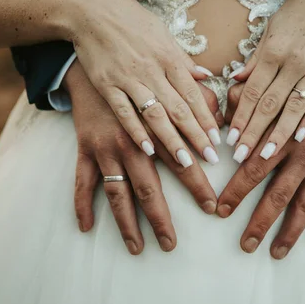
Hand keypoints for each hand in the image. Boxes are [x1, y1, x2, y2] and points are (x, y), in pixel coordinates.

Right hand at [63, 0, 220, 167]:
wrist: (89, 10)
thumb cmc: (129, 19)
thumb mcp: (162, 33)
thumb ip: (183, 58)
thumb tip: (206, 75)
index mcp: (168, 57)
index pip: (192, 94)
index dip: (206, 118)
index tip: (217, 138)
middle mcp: (152, 70)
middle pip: (178, 109)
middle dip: (196, 136)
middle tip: (210, 158)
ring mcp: (129, 79)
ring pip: (155, 115)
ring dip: (172, 140)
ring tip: (186, 162)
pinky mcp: (107, 86)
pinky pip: (125, 112)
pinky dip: (137, 131)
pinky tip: (148, 149)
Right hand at [64, 61, 223, 253]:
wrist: (95, 56)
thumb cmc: (139, 70)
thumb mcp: (172, 78)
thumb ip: (198, 96)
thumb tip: (223, 115)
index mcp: (156, 127)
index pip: (182, 162)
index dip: (198, 184)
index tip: (212, 206)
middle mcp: (131, 142)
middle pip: (149, 187)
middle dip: (162, 218)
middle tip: (171, 244)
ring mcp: (106, 147)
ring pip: (117, 193)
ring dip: (126, 223)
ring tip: (137, 247)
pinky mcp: (85, 148)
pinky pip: (82, 181)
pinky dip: (81, 204)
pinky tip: (86, 227)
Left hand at [218, 75, 304, 258]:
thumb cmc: (304, 88)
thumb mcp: (274, 90)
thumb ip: (245, 102)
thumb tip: (220, 120)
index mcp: (282, 135)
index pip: (254, 168)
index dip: (236, 191)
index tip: (221, 210)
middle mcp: (303, 154)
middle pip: (279, 194)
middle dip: (260, 222)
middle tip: (246, 244)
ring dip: (291, 231)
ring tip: (276, 252)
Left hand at [226, 0, 304, 163]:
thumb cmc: (299, 11)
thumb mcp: (271, 28)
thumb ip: (255, 58)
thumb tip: (235, 78)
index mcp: (273, 51)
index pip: (252, 91)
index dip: (240, 117)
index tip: (231, 138)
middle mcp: (293, 62)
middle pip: (269, 104)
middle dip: (253, 132)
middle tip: (241, 155)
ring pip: (294, 108)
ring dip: (279, 134)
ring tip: (266, 155)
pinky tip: (300, 138)